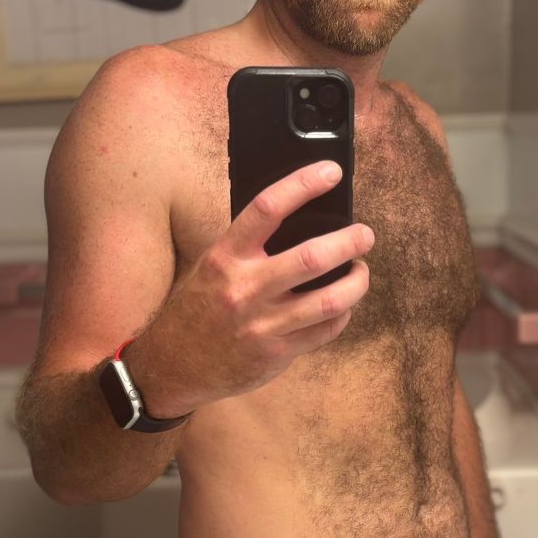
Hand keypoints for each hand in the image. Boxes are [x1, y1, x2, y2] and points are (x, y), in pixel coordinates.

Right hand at [132, 162, 373, 412]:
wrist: (173, 365)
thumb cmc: (198, 308)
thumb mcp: (212, 267)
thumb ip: (249, 248)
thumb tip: (302, 221)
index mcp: (225, 257)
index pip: (267, 208)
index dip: (302, 184)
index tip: (330, 172)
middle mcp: (243, 289)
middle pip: (311, 258)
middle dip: (349, 242)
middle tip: (364, 235)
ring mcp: (261, 324)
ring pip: (329, 300)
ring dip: (356, 282)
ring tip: (360, 270)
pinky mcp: (275, 354)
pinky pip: (324, 331)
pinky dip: (341, 315)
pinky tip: (342, 305)